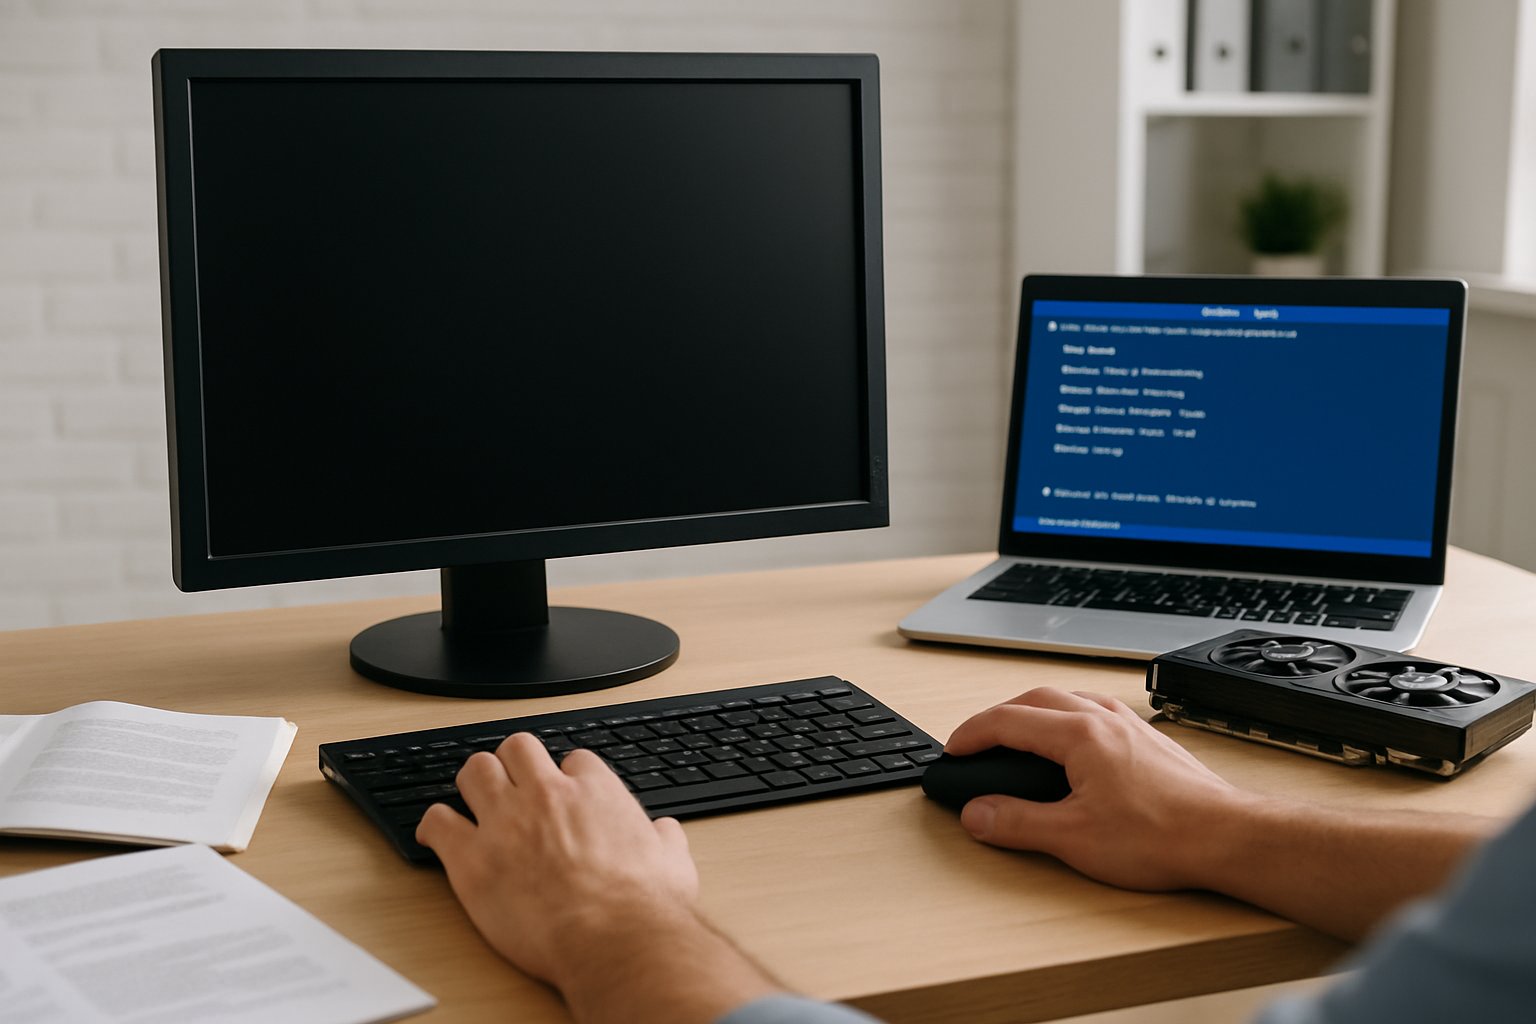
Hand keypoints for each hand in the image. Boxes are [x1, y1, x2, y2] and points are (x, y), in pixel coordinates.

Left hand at [416, 734, 698, 989]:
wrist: (612, 940)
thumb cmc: (642, 907)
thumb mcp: (673, 862)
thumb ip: (665, 840)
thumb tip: (665, 835)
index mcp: (594, 791)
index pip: (572, 760)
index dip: (566, 777)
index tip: (563, 794)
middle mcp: (546, 795)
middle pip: (518, 748)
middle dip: (515, 763)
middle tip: (513, 782)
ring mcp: (506, 822)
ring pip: (475, 770)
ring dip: (475, 781)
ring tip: (475, 798)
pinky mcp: (473, 859)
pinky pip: (439, 821)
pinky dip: (435, 824)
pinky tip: (438, 833)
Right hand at [944, 687, 1240, 890]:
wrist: (1226, 837)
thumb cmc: (1162, 835)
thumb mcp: (1073, 838)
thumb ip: (1016, 823)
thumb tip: (977, 814)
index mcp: (1078, 735)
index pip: (1007, 721)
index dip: (971, 735)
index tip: (953, 751)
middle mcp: (1103, 719)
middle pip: (1035, 699)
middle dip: (998, 717)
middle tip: (977, 742)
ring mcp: (1129, 726)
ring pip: (1068, 700)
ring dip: (1034, 713)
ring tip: (1017, 739)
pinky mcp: (1149, 740)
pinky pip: (1095, 712)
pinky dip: (1067, 720)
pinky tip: (1072, 745)